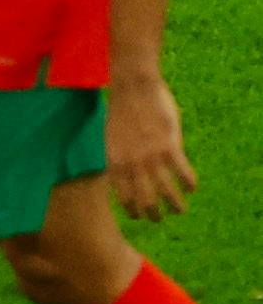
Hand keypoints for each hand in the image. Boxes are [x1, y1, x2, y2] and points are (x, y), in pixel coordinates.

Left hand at [104, 74, 196, 219]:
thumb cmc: (120, 108)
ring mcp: (152, 156)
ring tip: (180, 211)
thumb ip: (119, 156)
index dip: (132, 210)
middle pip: (146, 200)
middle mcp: (132, 163)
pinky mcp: (170, 147)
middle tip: (160, 218)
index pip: (123, 196)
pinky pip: (184, 174)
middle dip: (154, 214)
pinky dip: (189, 184)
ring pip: (167, 192)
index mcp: (114, 160)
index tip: (139, 216)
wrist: (132, 85)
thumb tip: (125, 175)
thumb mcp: (111, 137)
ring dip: (175, 206)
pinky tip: (191, 187)